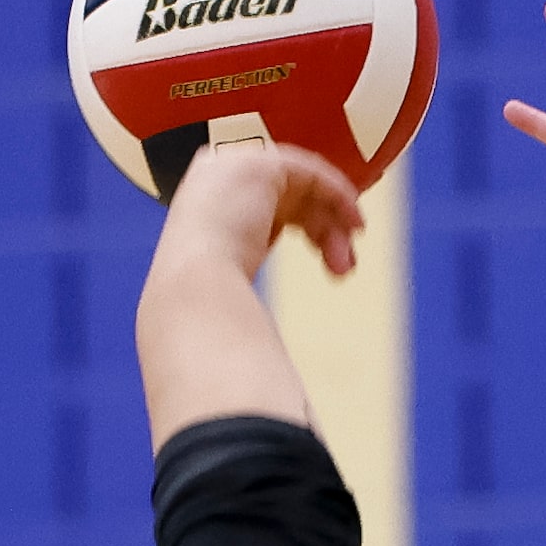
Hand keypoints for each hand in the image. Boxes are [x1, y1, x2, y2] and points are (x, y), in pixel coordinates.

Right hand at [136, 143, 358, 448]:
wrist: (191, 299)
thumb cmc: (202, 322)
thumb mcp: (228, 313)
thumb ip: (242, 320)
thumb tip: (267, 381)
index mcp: (203, 215)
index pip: (262, 209)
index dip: (299, 224)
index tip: (329, 258)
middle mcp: (213, 185)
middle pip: (285, 197)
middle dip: (321, 230)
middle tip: (343, 267)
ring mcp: (231, 169)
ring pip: (300, 187)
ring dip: (331, 225)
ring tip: (345, 266)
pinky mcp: (258, 164)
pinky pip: (309, 171)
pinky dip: (337, 195)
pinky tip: (355, 226)